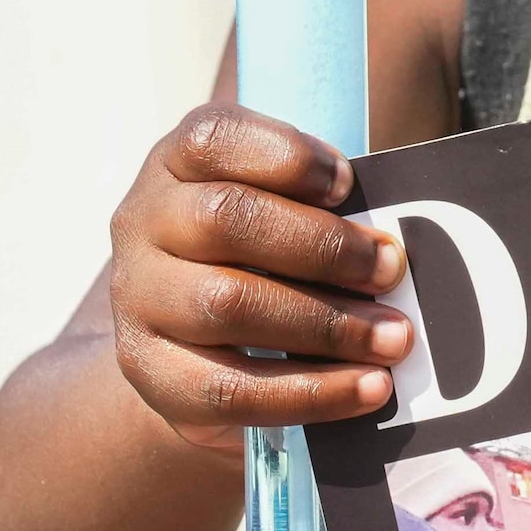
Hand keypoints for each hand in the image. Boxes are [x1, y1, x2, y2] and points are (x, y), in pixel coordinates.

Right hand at [105, 103, 413, 438]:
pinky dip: (312, 391)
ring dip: (327, 324)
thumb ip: (319, 208)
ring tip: (393, 338)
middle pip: (225, 218)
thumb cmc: (253, 260)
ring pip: (227, 304)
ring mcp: (137, 299)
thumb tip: (391, 244)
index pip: (215, 139)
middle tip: (391, 270)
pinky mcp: (152, 374)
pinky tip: (367, 388)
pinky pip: (232, 389)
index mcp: (176, 164)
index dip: (287, 157)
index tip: (347, 183)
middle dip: (322, 246)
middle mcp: (143, 222)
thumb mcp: (274, 212)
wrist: (185, 348)